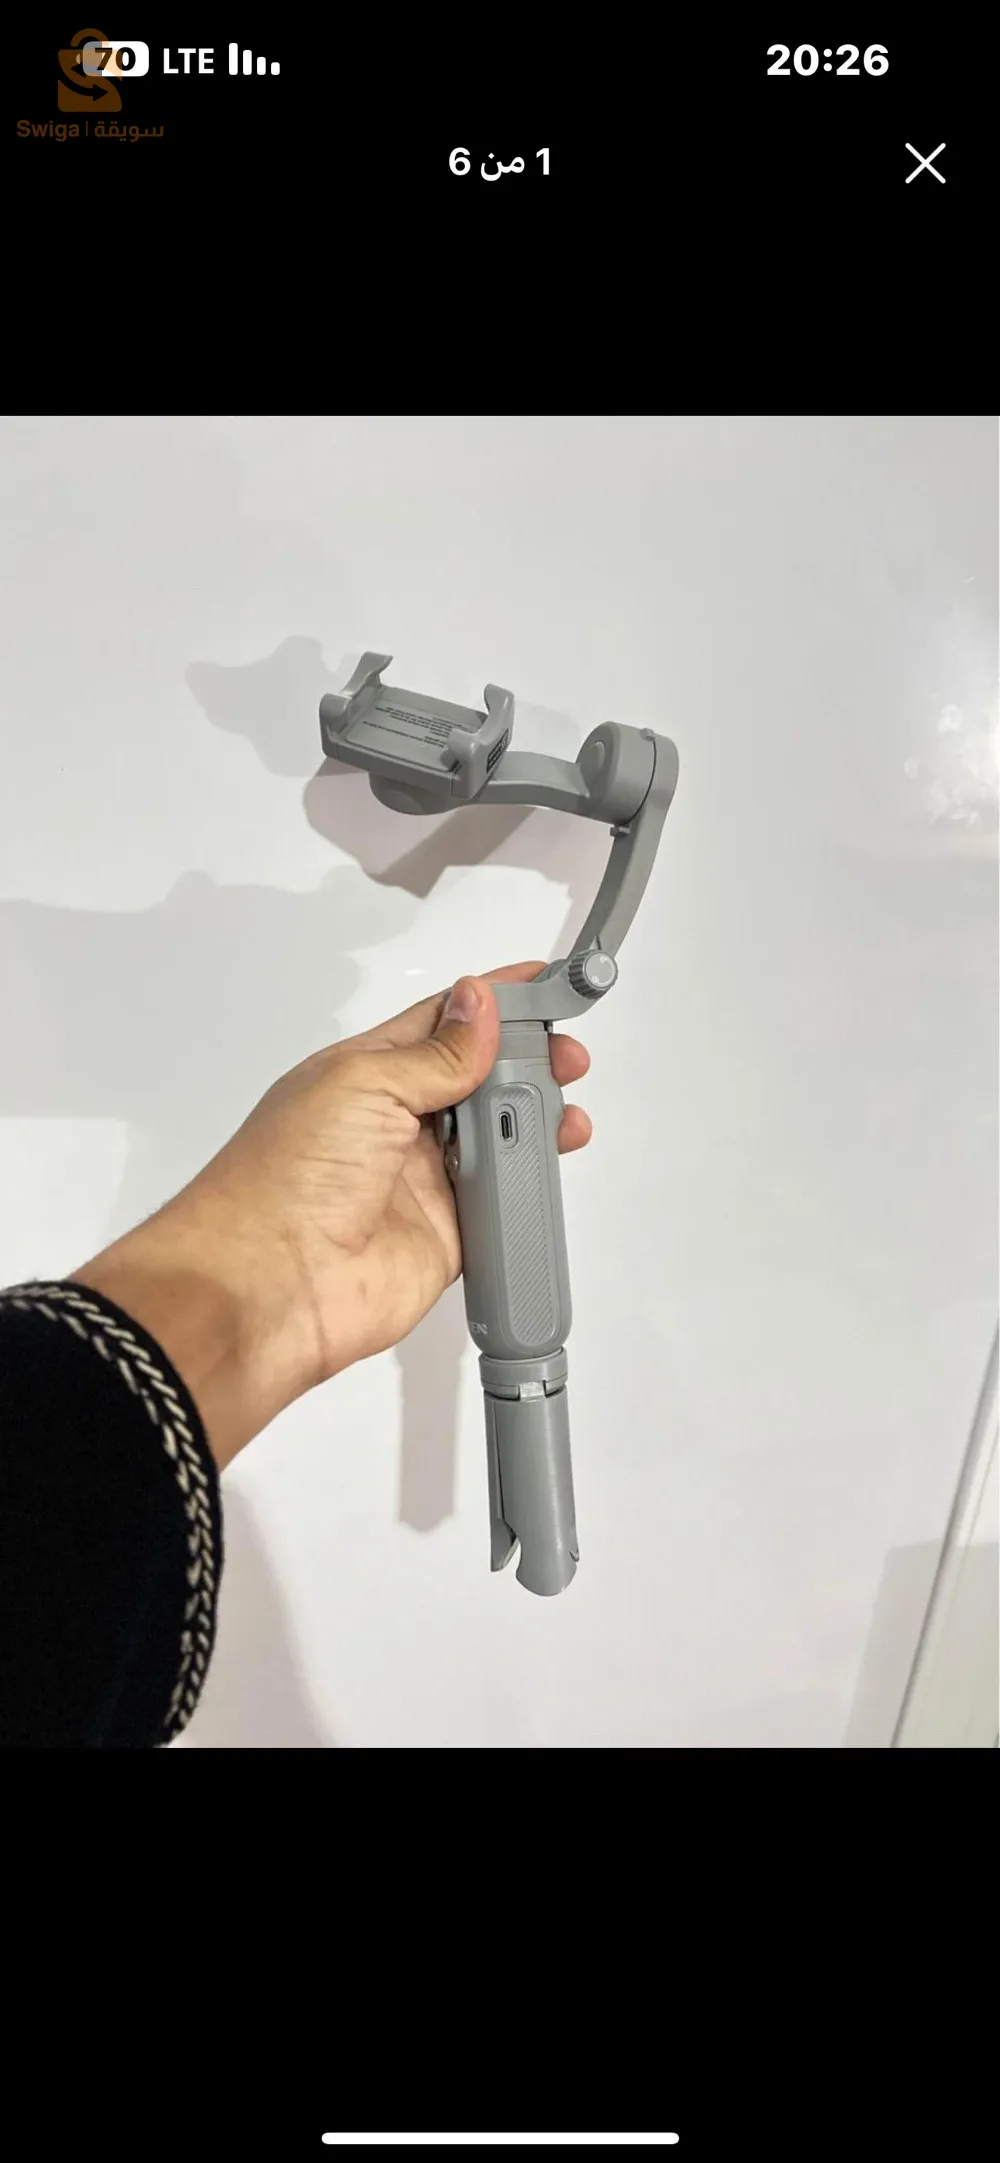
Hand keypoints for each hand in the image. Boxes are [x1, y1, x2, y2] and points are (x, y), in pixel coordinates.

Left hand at [72, 964, 591, 1467]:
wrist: (269, 1286)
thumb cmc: (285, 1178)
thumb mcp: (363, 1084)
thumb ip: (435, 1053)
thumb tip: (479, 1006)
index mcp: (364, 1074)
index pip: (440, 1025)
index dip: (492, 1004)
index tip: (543, 986)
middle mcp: (392, 1125)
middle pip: (476, 1082)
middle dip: (525, 1063)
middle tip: (567, 1057)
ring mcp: (418, 1182)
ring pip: (494, 1140)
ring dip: (533, 1122)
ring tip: (566, 1110)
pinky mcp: (443, 1236)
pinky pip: (498, 1206)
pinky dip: (528, 1187)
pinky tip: (550, 1165)